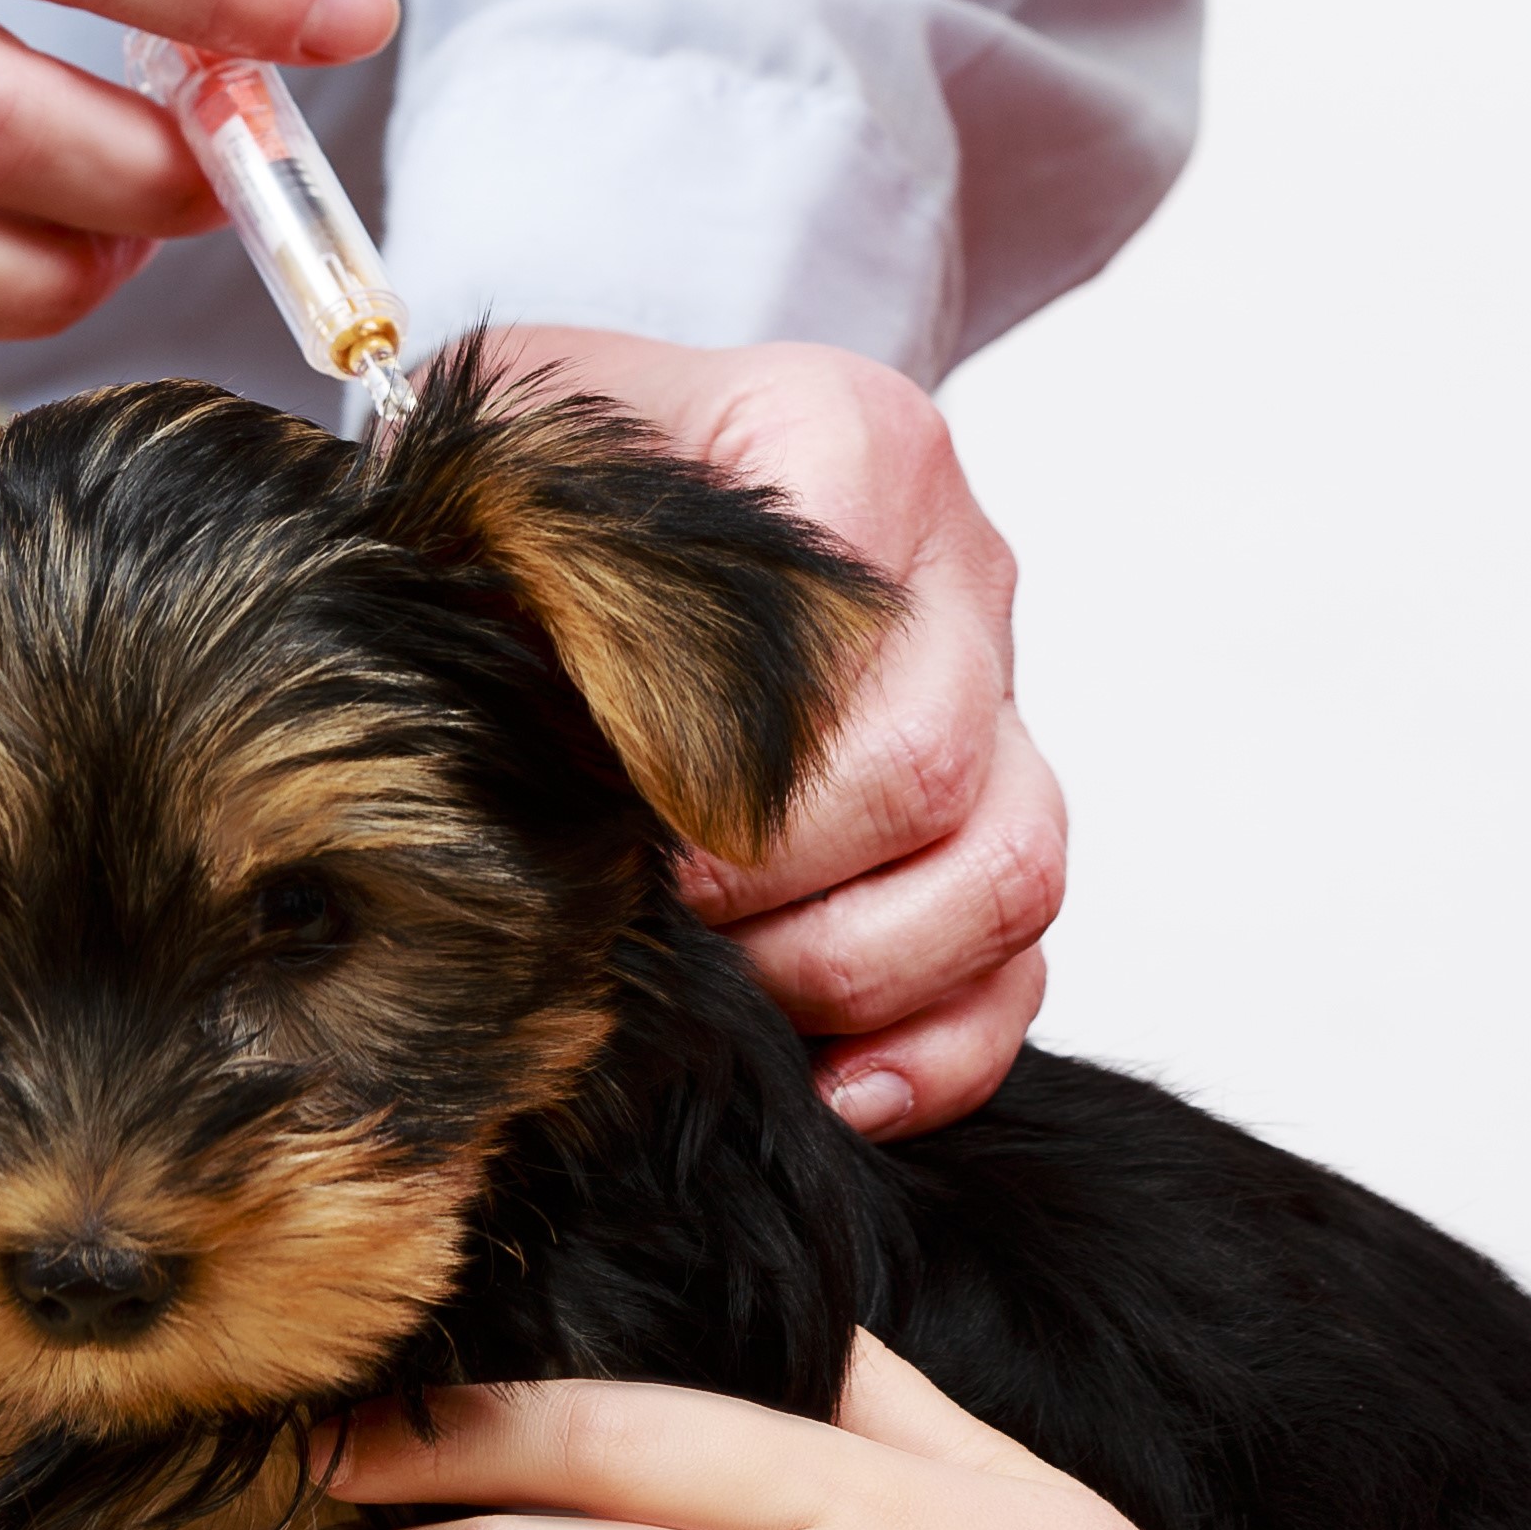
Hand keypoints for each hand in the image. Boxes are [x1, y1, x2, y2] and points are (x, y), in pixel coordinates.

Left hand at [484, 329, 1065, 1137]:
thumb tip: (517, 740)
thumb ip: (520, 547)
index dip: (720, 752)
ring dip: (858, 969)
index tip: (620, 812)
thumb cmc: (561, 470)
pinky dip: (936, 1047)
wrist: (615, 469)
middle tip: (658, 917)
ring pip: (1009, 870)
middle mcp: (954, 571)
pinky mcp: (996, 820)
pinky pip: (1019, 967)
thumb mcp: (511, 449)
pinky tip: (833, 1086)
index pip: (834, 623)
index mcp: (849, 443)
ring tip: (735, 994)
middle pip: (928, 764)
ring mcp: (1000, 702)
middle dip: (779, 879)